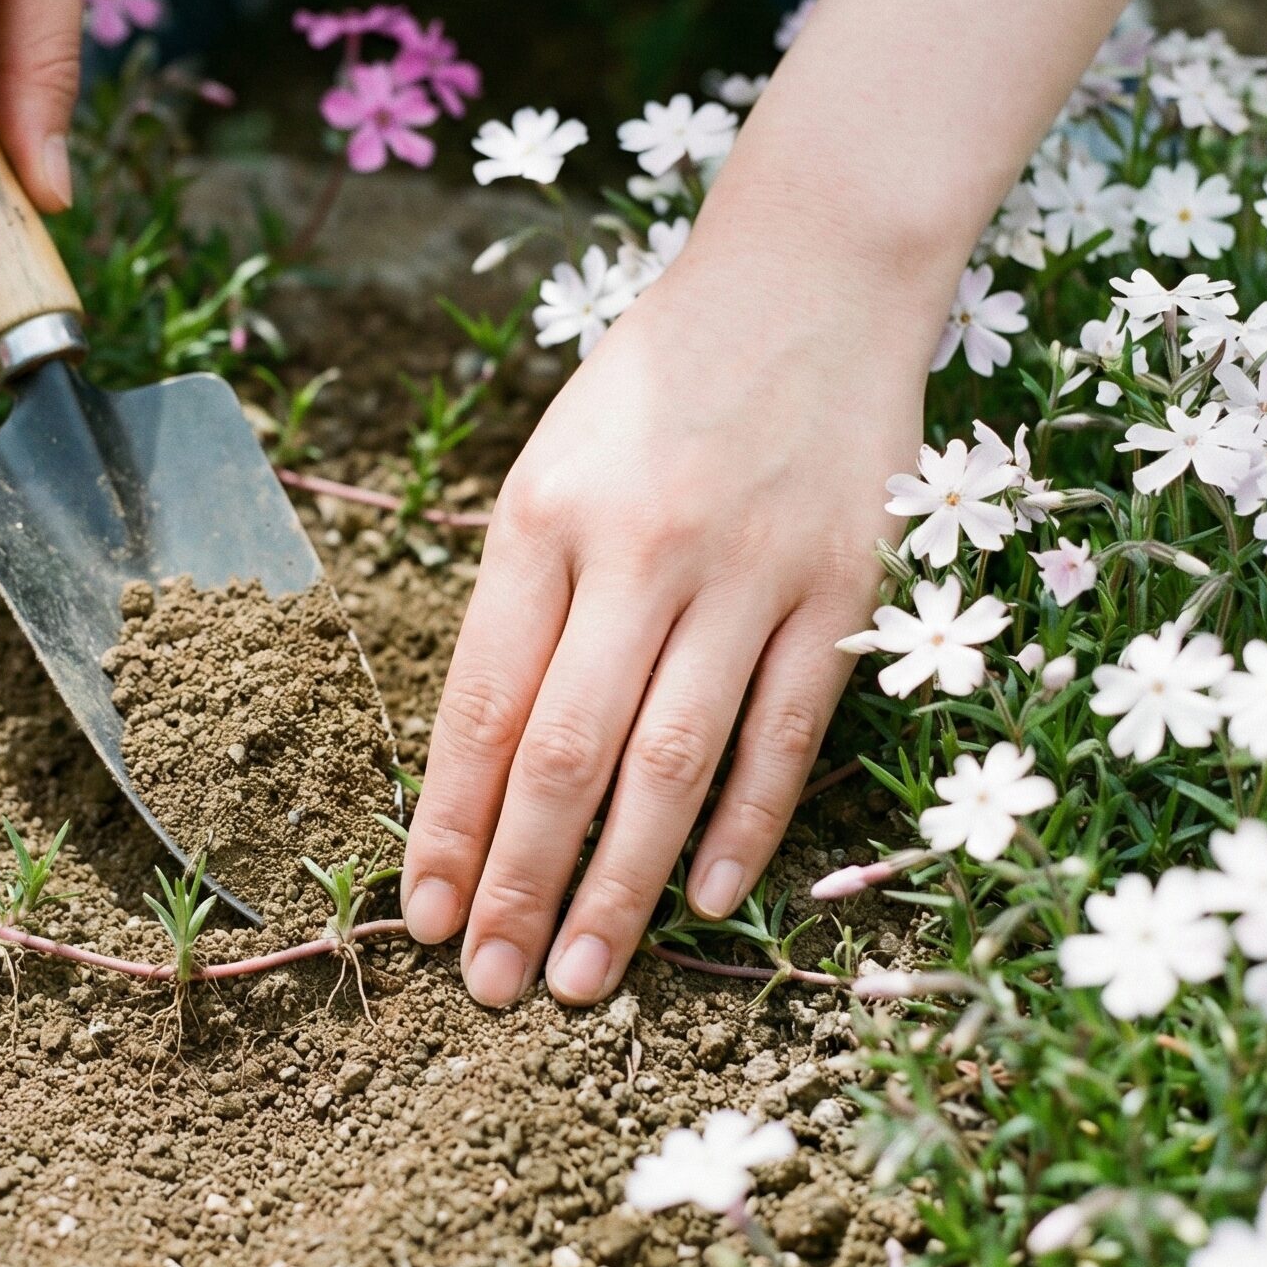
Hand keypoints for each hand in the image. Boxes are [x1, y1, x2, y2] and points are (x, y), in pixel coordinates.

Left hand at [400, 210, 931, 1005]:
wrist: (810, 280)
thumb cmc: (656, 382)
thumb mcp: (553, 463)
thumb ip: (524, 597)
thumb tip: (490, 756)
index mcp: (543, 515)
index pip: (481, 702)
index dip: (446, 820)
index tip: (422, 913)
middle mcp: (639, 549)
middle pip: (566, 751)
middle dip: (517, 881)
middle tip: (489, 986)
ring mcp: (749, 571)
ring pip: (673, 761)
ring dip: (623, 885)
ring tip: (580, 977)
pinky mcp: (844, 587)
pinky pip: (787, 729)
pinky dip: (746, 823)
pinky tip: (709, 902)